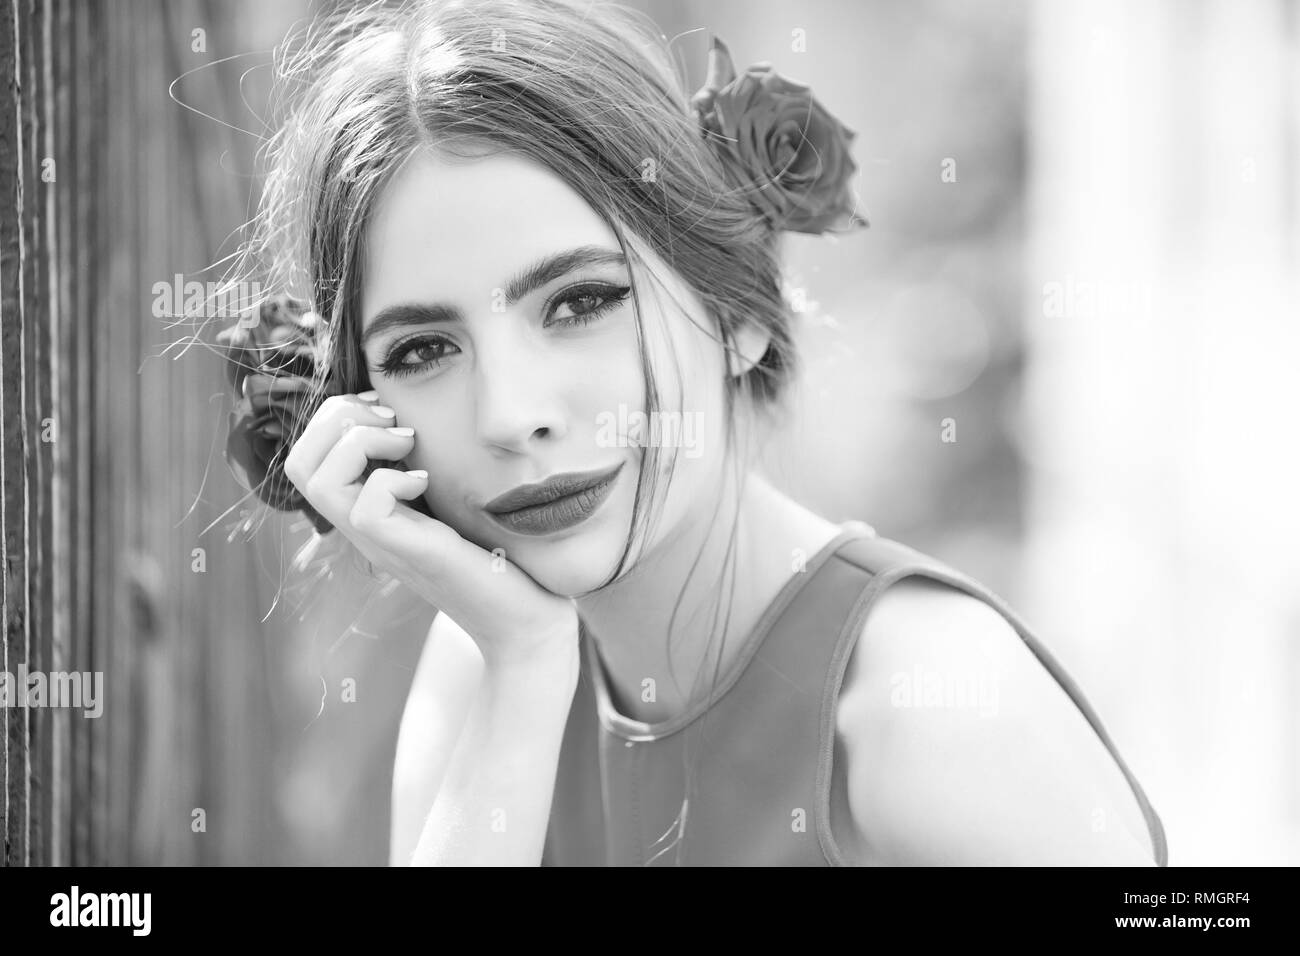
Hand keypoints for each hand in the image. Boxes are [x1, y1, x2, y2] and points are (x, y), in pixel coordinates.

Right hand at [282, 390, 577, 666]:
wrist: (521, 618)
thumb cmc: (496, 554)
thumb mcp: (450, 497)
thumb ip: (425, 464)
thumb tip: (415, 416)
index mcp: (366, 507)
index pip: (306, 455)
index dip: (336, 416)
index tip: (387, 411)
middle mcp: (362, 525)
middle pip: (299, 462)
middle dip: (339, 418)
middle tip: (393, 422)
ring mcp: (381, 542)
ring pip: (318, 480)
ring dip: (361, 441)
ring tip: (408, 443)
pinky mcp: (408, 552)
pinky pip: (365, 508)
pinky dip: (393, 480)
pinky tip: (426, 480)